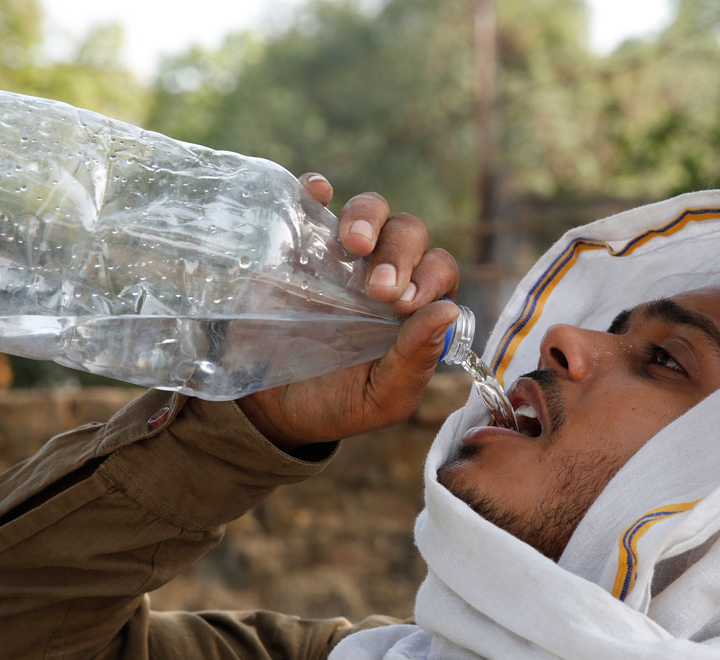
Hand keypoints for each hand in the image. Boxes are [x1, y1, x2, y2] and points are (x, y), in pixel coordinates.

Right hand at [237, 173, 459, 453]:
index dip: (431, 277)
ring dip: (368, 217)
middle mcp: (383, 270)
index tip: (406, 305)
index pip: (439, 270)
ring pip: (370, 209)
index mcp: (414, 305)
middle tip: (380, 289)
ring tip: (353, 244)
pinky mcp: (296, 244)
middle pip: (409, 232)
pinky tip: (317, 192)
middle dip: (401, 252)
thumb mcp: (381, 397)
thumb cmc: (338, 403)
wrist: (270, 410)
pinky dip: (315, 189)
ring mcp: (339, 254)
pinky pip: (311, 201)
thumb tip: (448, 312)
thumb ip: (416, 360)